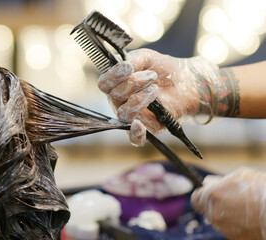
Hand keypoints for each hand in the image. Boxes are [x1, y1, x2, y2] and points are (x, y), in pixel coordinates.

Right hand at [98, 48, 218, 145]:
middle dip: (134, 83)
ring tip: (155, 90)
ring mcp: (131, 116)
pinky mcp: (146, 128)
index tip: (129, 67)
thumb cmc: (162, 69)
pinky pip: (134, 138)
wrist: (185, 82)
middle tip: (152, 76)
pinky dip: (135, 134)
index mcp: (116, 84)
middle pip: (115, 96)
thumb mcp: (146, 57)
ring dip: (139, 100)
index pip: (104, 83)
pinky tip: (140, 126)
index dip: (114, 76)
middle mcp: (119, 101)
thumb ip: (131, 59)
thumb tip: (121, 65)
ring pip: (124, 114)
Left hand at [191, 168, 265, 239]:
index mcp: (213, 195)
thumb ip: (221, 181)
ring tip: (242, 211)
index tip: (206, 197)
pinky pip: (229, 230)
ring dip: (225, 216)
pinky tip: (247, 220)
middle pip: (207, 210)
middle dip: (215, 206)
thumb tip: (211, 184)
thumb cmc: (261, 190)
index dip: (201, 197)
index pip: (196, 198)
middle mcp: (214, 212)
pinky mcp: (233, 237)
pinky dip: (235, 226)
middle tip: (230, 203)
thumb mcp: (240, 176)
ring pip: (218, 221)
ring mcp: (223, 227)